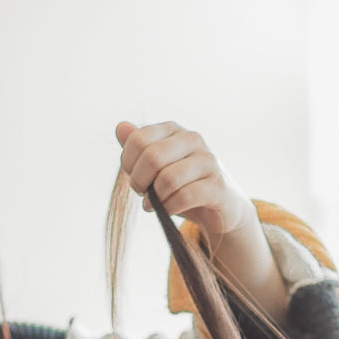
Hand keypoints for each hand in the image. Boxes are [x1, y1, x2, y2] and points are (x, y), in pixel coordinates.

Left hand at [116, 121, 255, 240]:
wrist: (218, 207)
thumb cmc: (182, 184)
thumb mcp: (156, 166)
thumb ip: (138, 148)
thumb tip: (120, 127)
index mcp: (173, 130)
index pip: (139, 139)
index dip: (129, 163)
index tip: (134, 178)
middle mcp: (192, 140)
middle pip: (153, 157)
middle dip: (140, 182)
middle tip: (142, 194)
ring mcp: (208, 161)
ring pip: (168, 179)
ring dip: (155, 198)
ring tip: (154, 204)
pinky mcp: (218, 186)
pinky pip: (185, 196)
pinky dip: (170, 207)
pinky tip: (167, 211)